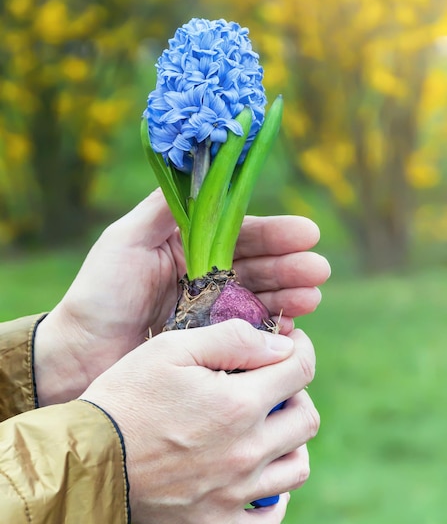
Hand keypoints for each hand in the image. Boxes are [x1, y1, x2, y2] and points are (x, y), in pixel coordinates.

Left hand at [35, 188, 329, 404]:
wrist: (79, 354)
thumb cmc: (100, 293)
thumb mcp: (126, 240)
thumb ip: (164, 209)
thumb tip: (199, 169)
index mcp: (189, 246)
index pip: (241, 233)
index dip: (275, 232)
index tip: (307, 233)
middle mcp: (205, 275)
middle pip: (260, 265)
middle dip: (292, 265)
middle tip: (318, 270)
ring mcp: (211, 311)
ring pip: (261, 298)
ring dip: (291, 296)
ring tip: (312, 297)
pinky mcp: (211, 344)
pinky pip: (251, 334)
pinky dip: (274, 330)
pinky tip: (292, 328)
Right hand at [80, 319, 318, 523]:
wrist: (88, 457)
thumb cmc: (127, 395)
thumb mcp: (171, 348)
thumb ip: (232, 340)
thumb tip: (280, 346)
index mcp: (238, 403)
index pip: (300, 371)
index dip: (302, 350)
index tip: (292, 345)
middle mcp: (247, 451)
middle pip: (306, 419)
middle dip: (296, 393)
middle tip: (271, 384)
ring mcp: (235, 492)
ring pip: (298, 467)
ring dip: (290, 441)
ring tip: (264, 427)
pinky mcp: (217, 522)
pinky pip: (270, 519)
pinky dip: (275, 497)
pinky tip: (258, 476)